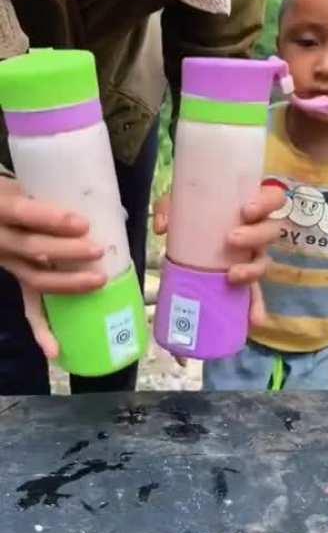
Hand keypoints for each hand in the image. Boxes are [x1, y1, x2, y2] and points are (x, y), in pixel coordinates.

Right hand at [0, 177, 106, 359]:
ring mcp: (9, 262)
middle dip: (67, 252)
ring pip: (35, 278)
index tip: (81, 222)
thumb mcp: (23, 181)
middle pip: (32, 248)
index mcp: (1, 207)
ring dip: (68, 284)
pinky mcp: (17, 277)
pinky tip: (55, 351)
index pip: (22, 212)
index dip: (50, 219)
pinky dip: (41, 330)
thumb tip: (113, 207)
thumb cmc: (14, 190)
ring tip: (98, 280)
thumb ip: (54, 191)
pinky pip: (28, 306)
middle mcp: (1, 239)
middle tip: (98, 249)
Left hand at [153, 185, 284, 352]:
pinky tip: (254, 320)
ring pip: (264, 262)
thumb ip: (169, 208)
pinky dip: (256, 307)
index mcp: (249, 207)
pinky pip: (255, 294)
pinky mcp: (245, 280)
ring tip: (232, 275)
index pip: (273, 198)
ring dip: (253, 270)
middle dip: (255, 235)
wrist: (188, 232)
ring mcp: (253, 257)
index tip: (246, 209)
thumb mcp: (179, 204)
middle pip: (271, 231)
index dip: (267, 202)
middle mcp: (257, 232)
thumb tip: (163, 227)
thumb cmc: (192, 212)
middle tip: (231, 239)